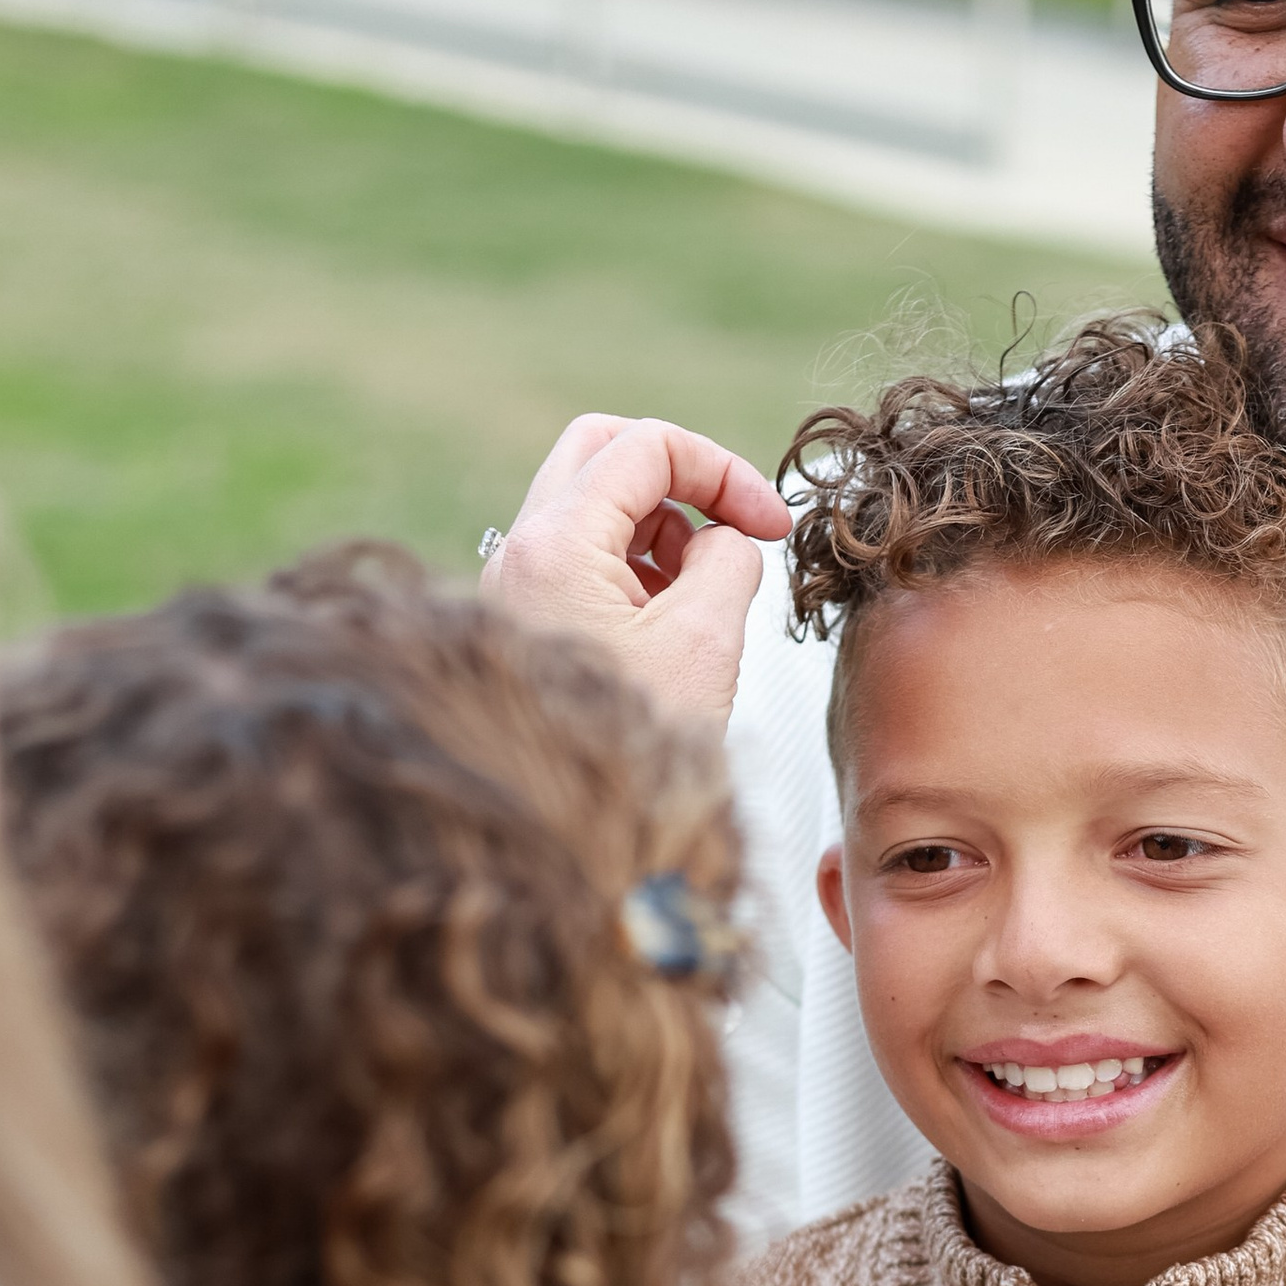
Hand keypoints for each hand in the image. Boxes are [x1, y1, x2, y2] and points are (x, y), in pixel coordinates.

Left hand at [483, 414, 790, 726]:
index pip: (647, 447)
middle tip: (733, 524)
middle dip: (680, 476)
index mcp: (556, 544)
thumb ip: (728, 561)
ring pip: (591, 502)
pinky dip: (633, 565)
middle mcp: (521, 551)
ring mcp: (514, 583)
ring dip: (659, 526)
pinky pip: (581, 556)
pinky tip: (669, 620)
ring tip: (702, 592)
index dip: (723, 470)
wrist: (566, 839)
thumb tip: (726, 540)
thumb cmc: (632, 751)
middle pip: (602, 450)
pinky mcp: (524, 617)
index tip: (770, 524)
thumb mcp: (704, 642)